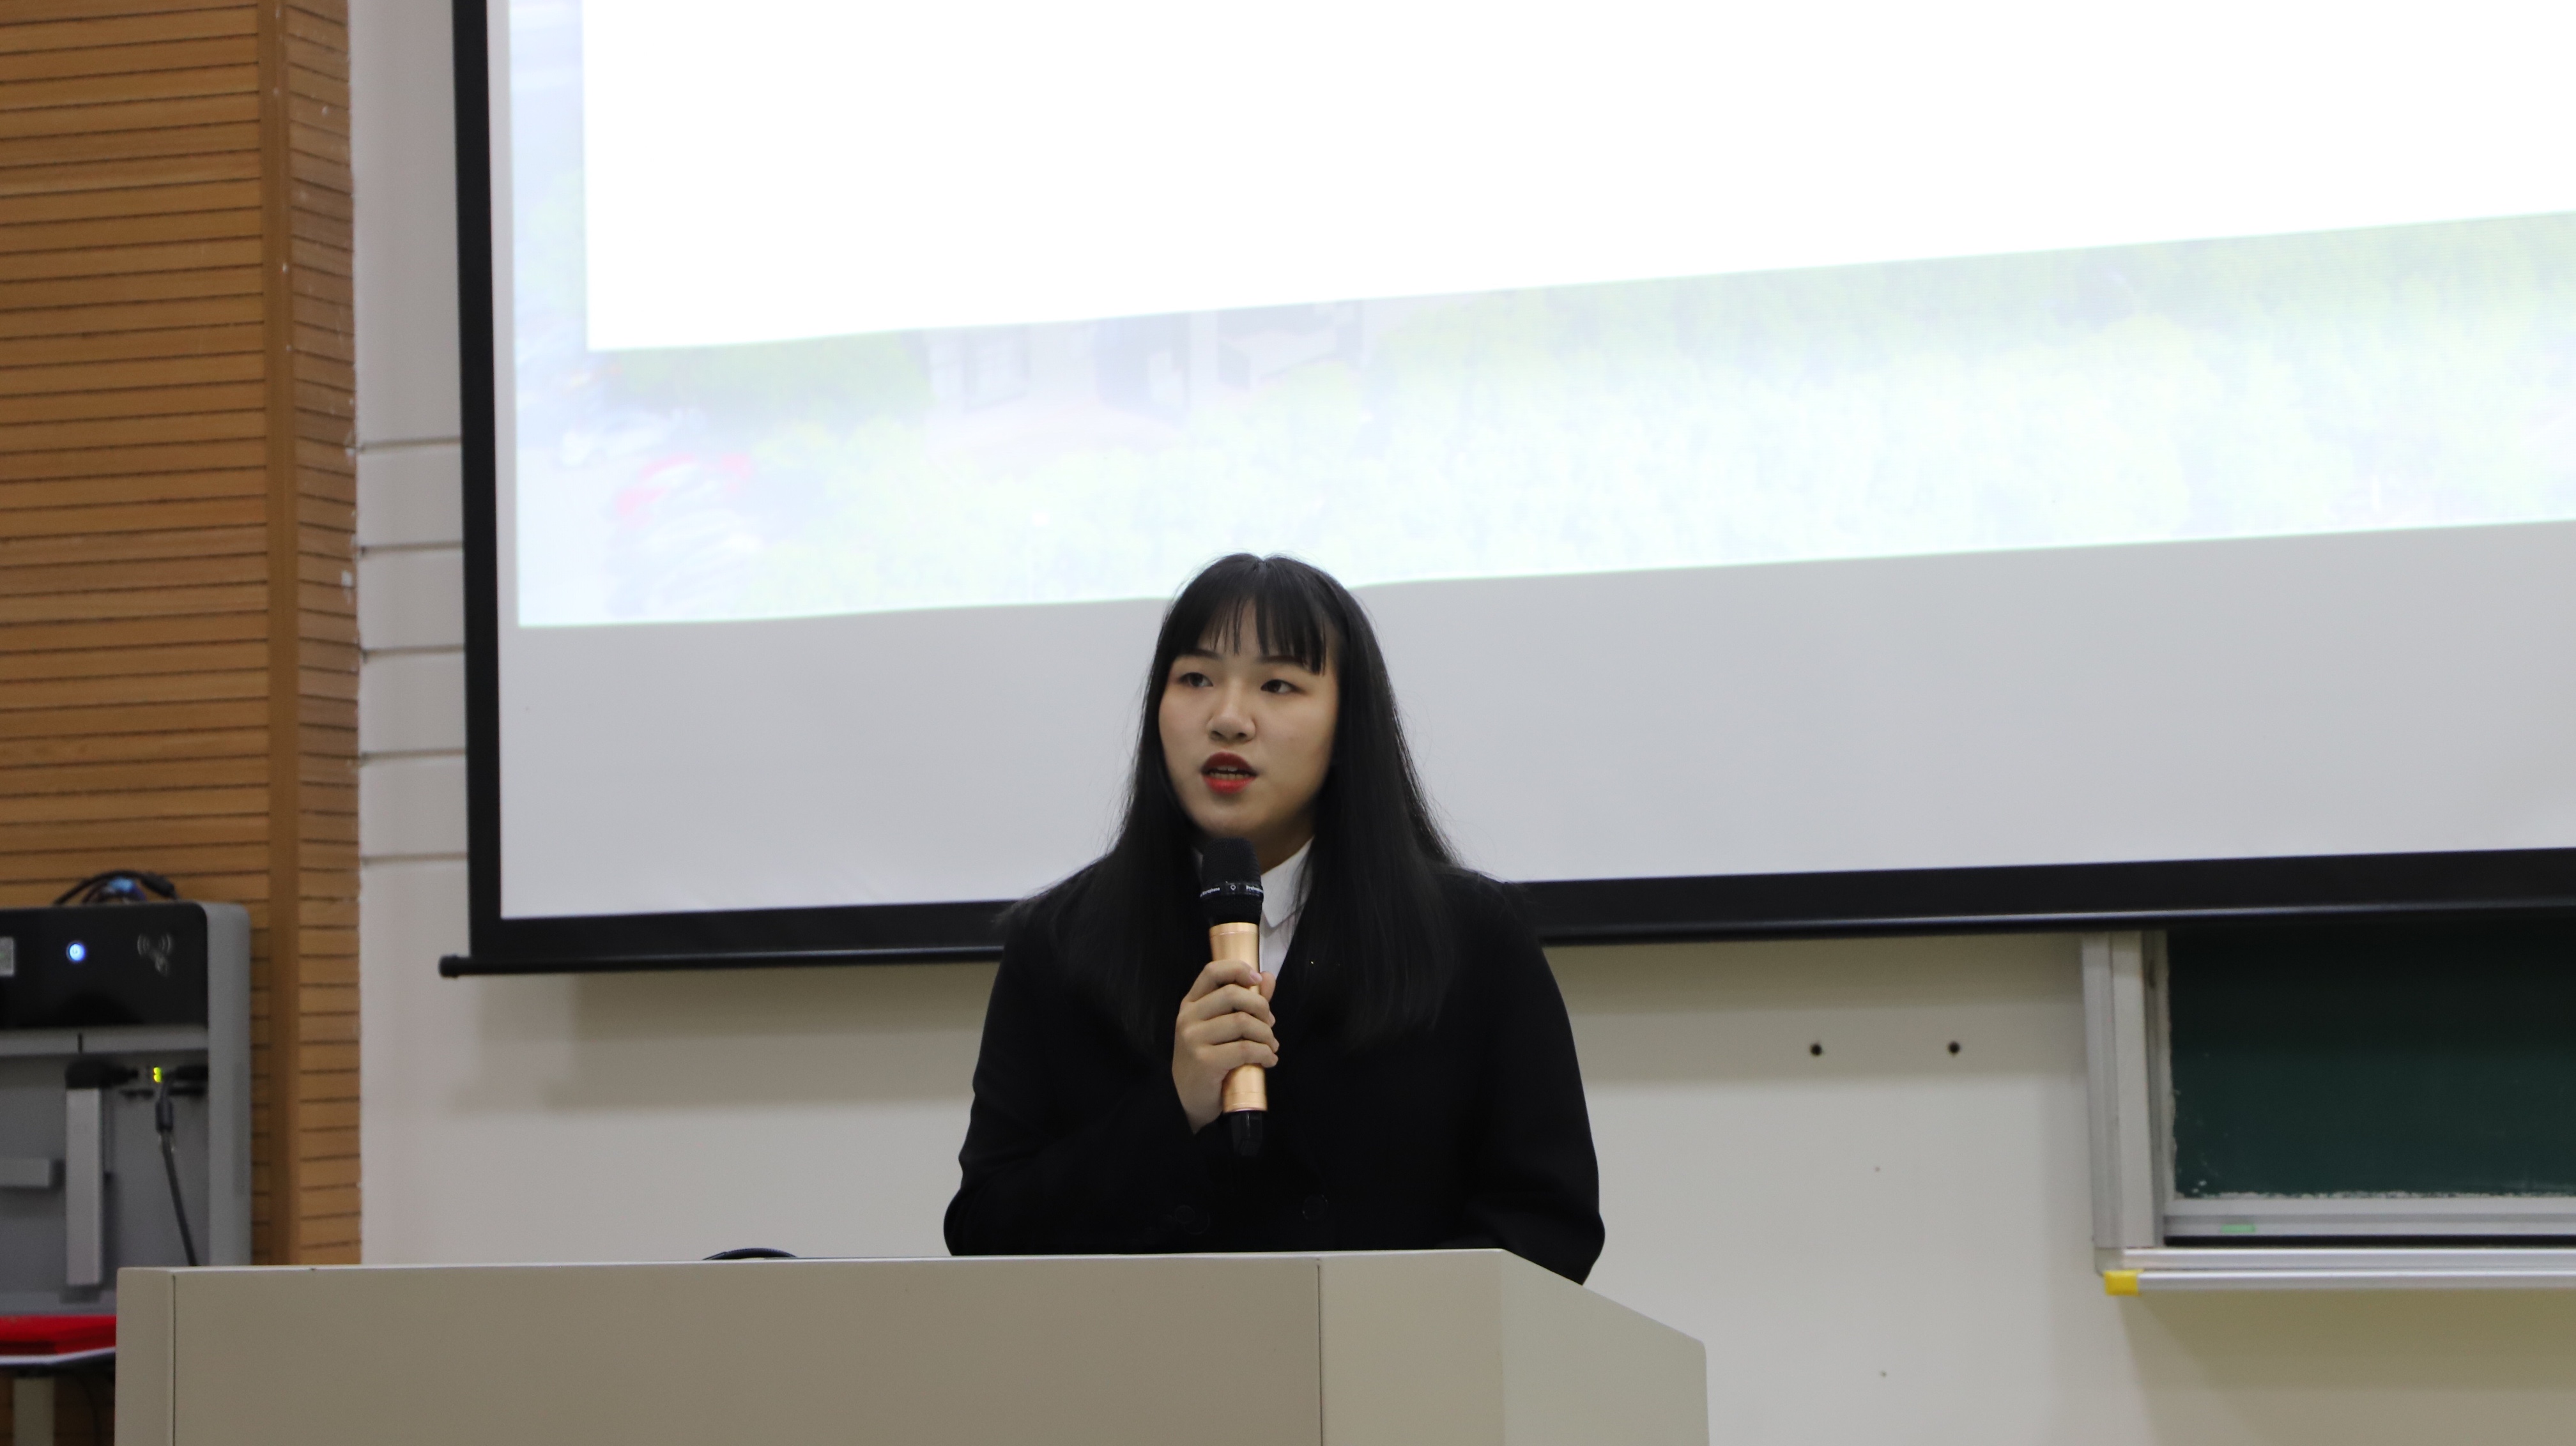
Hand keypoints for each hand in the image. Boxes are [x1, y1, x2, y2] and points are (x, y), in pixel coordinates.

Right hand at [1172, 958, 1277, 1131]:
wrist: (1186, 1099)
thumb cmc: (1207, 1060)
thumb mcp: (1221, 1028)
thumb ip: (1245, 1002)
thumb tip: (1268, 977)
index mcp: (1191, 1004)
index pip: (1212, 971)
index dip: (1238, 969)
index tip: (1258, 979)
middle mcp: (1188, 1017)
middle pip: (1233, 994)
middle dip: (1261, 1007)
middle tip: (1270, 1023)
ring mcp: (1193, 1039)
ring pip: (1242, 1022)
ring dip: (1266, 1034)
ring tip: (1271, 1046)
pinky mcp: (1204, 1061)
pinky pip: (1245, 1049)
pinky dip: (1265, 1054)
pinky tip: (1269, 1060)